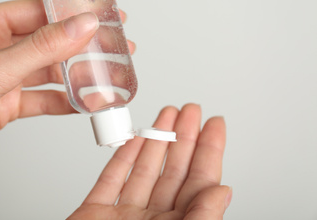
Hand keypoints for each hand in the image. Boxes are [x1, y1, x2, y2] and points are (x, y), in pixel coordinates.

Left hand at [0, 0, 132, 188]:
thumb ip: (41, 49)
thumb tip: (81, 26)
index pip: (41, 11)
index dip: (76, 13)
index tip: (105, 16)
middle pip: (52, 41)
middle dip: (86, 46)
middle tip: (116, 47)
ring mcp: (3, 77)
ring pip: (51, 71)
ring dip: (80, 76)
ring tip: (109, 77)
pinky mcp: (7, 104)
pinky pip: (44, 98)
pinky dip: (67, 101)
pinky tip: (85, 102)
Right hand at [68, 104, 231, 218]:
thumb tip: (223, 192)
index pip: (200, 184)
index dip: (209, 150)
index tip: (214, 124)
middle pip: (174, 171)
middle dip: (183, 136)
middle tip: (191, 110)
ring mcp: (124, 217)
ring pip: (144, 169)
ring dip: (156, 139)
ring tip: (166, 114)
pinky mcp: (95, 214)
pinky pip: (111, 179)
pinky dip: (122, 156)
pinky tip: (135, 139)